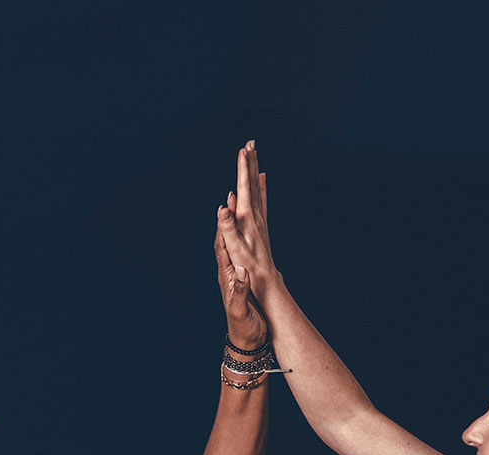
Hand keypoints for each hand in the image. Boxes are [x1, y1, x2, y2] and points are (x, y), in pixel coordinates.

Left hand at [214, 206, 266, 350]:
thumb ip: (240, 293)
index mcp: (227, 278)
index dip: (223, 227)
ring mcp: (235, 275)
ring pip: (233, 243)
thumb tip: (241, 272)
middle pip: (225, 239)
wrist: (247, 342)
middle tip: (232, 194)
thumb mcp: (242, 312)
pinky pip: (241, 252)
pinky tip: (247, 229)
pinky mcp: (242, 279)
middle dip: (228, 217)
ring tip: (239, 202)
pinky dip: (243, 237)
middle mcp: (228, 273)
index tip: (225, 208)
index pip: (223, 247)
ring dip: (235, 224)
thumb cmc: (244, 329)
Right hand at [217, 141, 276, 305]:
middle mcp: (256, 215)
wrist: (266, 279)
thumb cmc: (248, 266)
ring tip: (255, 154)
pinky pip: (261, 198)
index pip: (245, 187)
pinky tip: (262, 178)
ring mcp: (260, 219)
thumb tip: (222, 207)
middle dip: (251, 162)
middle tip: (251, 142)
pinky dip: (260, 185)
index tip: (243, 149)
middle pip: (253, 182)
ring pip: (258, 187)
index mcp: (247, 218)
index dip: (243, 168)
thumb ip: (227, 227)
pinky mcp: (261, 224)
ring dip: (255, 170)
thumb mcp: (234, 248)